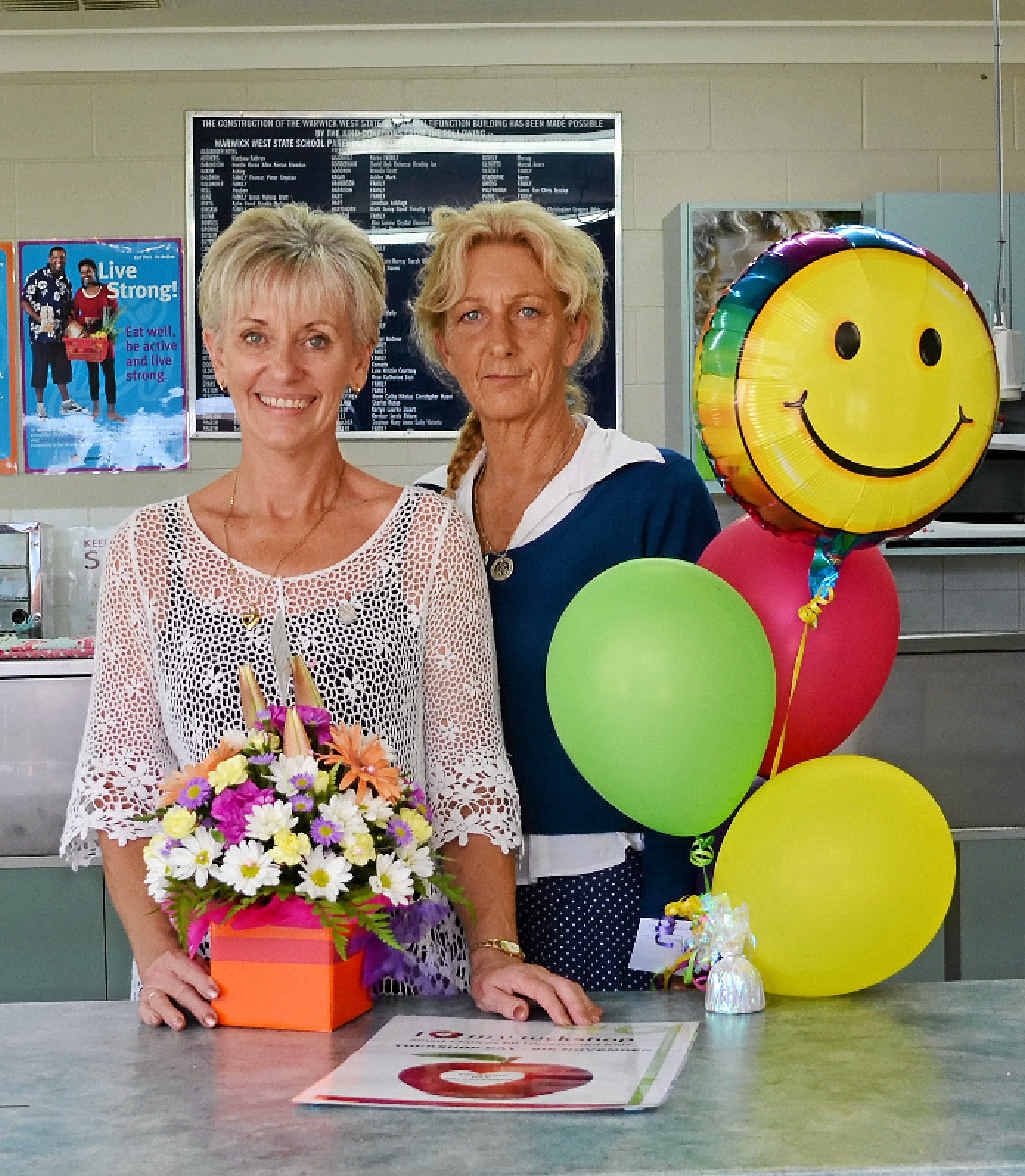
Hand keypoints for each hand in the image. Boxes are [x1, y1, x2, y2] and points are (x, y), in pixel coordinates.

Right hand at [137, 948, 219, 1030]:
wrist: (155, 960)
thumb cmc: (181, 966)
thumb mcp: (194, 962)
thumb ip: (206, 973)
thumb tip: (227, 985)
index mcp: (176, 960)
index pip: (191, 971)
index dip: (204, 983)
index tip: (216, 994)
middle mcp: (161, 974)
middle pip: (180, 991)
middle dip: (197, 1007)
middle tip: (210, 1019)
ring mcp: (151, 988)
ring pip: (160, 1001)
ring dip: (171, 1014)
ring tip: (181, 1024)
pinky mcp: (143, 1001)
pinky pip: (144, 1010)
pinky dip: (150, 1016)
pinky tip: (158, 1021)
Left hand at [470, 948, 601, 1026]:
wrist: (491, 961)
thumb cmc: (488, 981)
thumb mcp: (487, 994)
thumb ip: (504, 1004)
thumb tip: (523, 1013)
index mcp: (523, 978)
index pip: (543, 992)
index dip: (556, 1008)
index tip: (565, 1025)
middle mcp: (539, 974)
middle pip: (563, 986)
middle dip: (577, 1006)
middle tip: (587, 1026)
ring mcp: (547, 975)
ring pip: (570, 986)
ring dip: (583, 1003)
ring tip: (594, 1022)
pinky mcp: (551, 980)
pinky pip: (570, 987)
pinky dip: (583, 999)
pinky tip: (593, 1012)